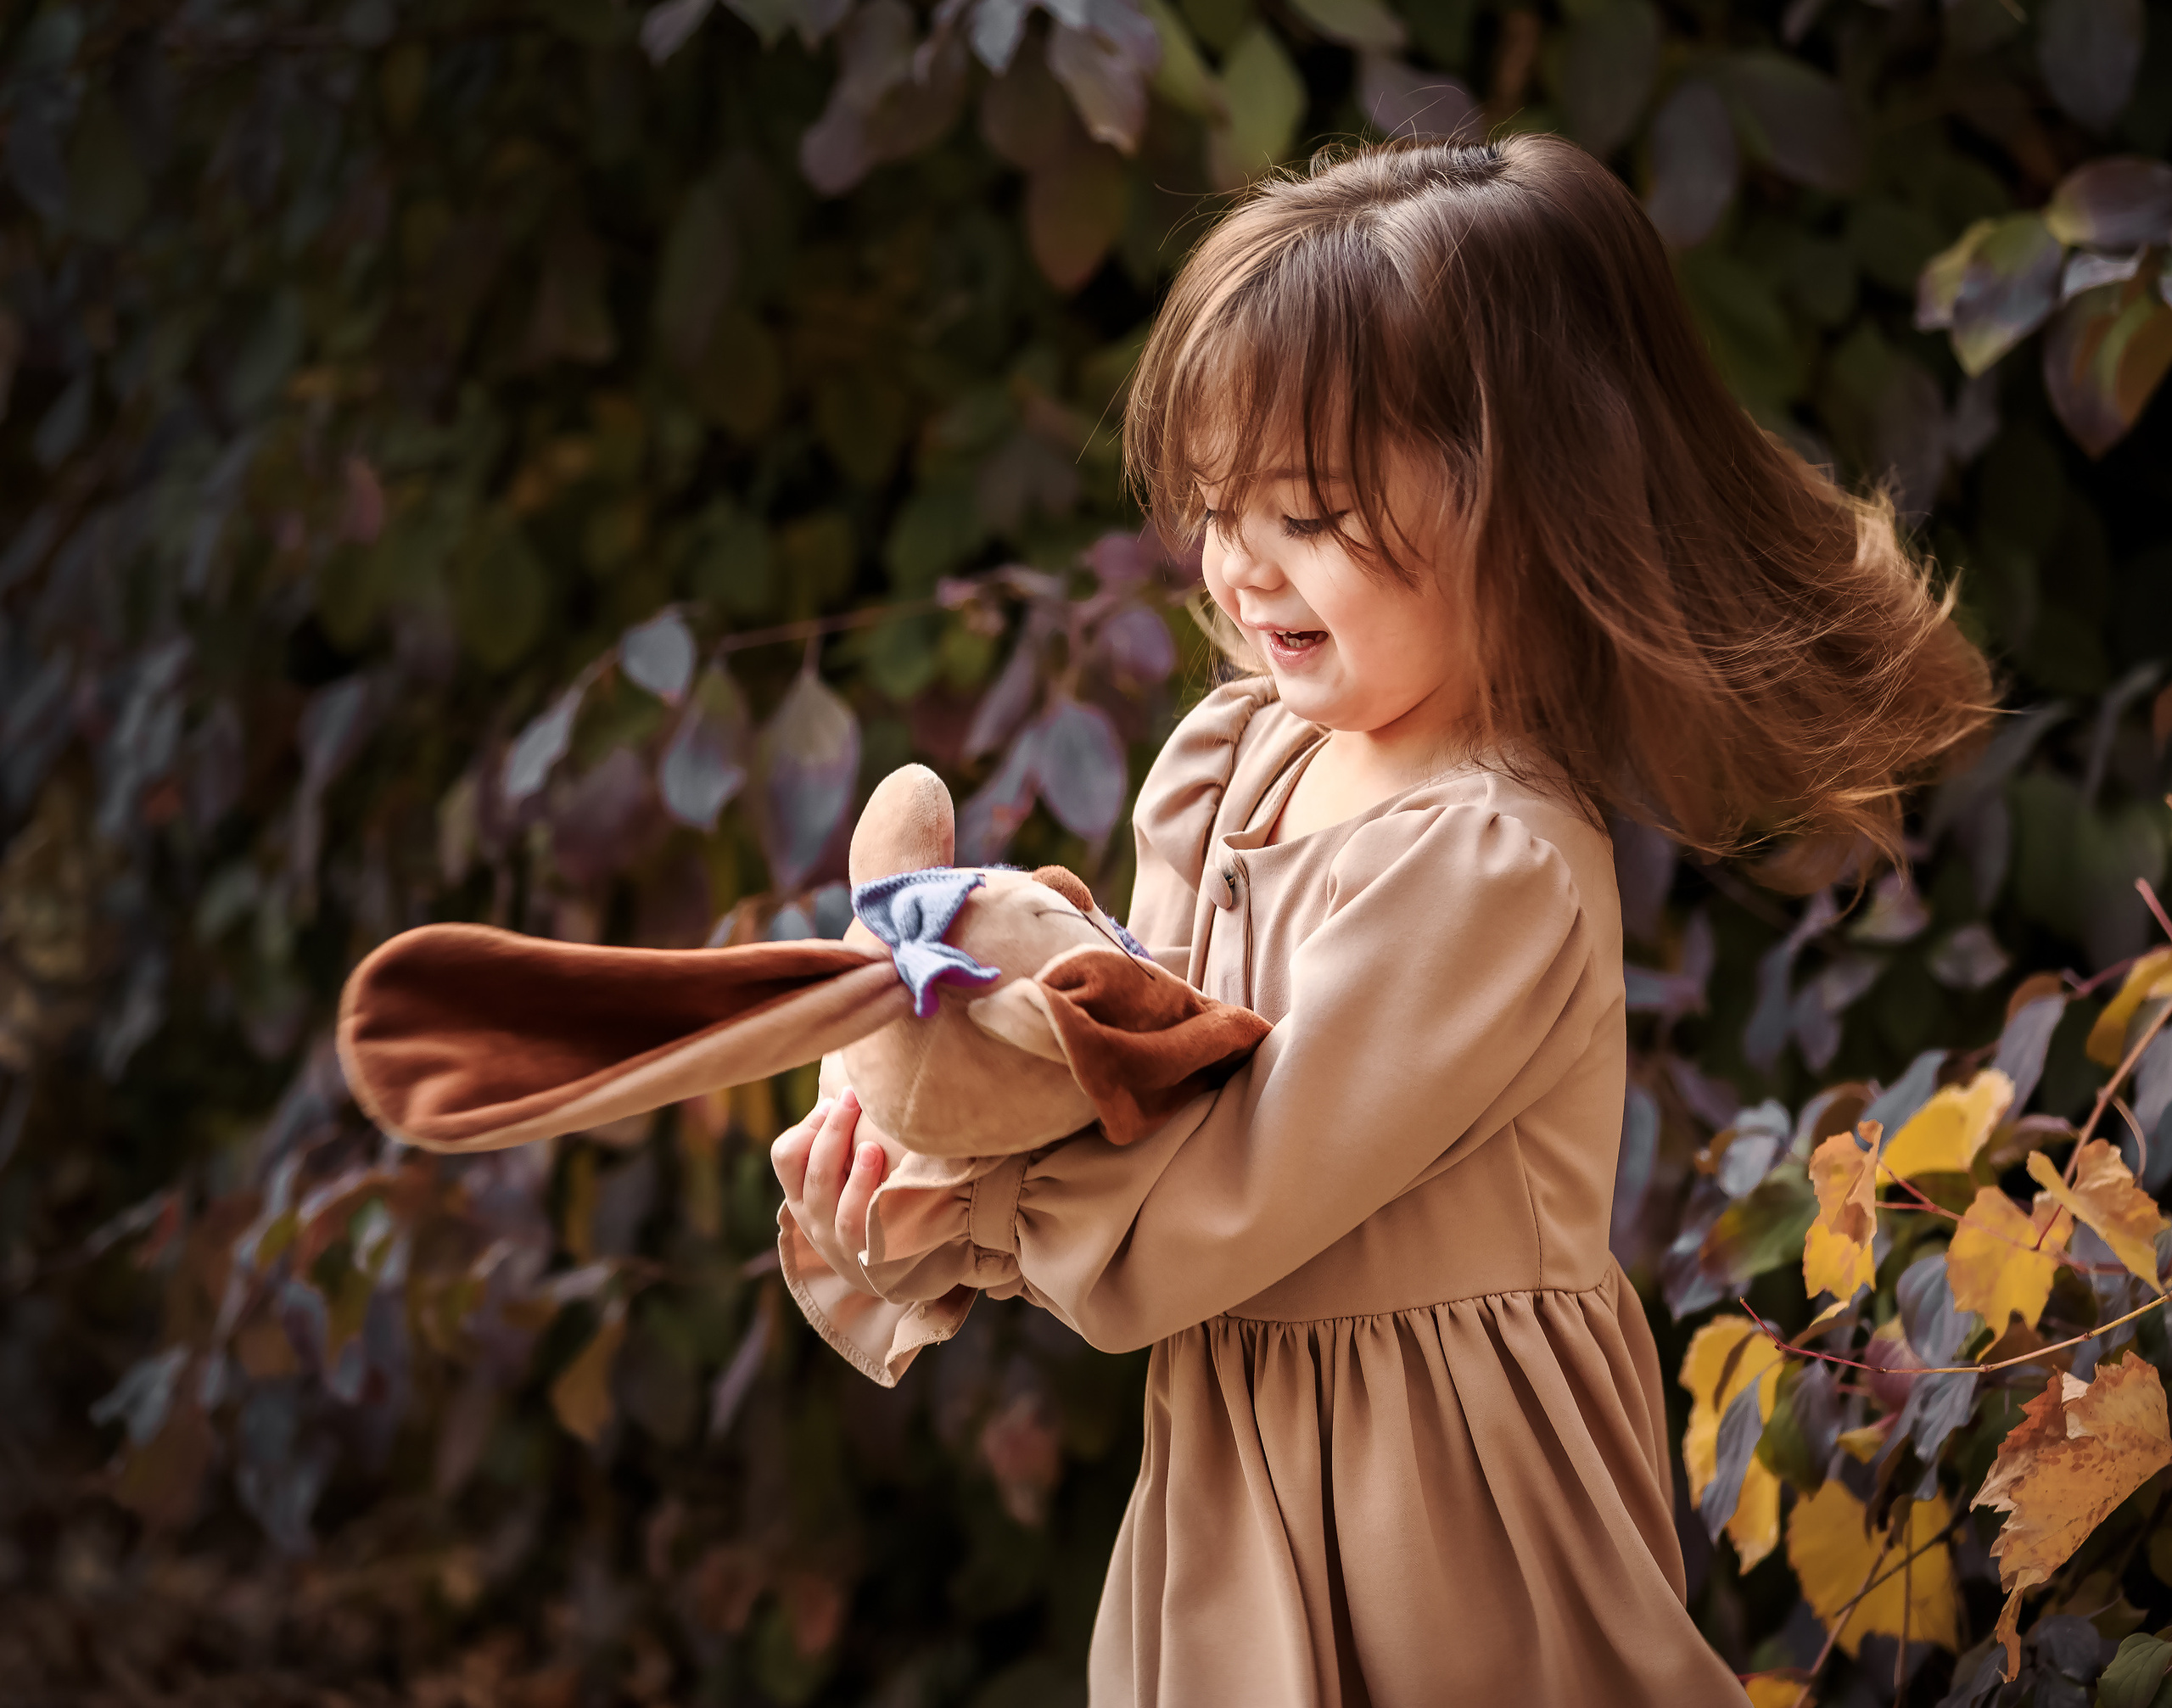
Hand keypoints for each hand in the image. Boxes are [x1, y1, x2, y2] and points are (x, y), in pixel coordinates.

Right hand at [771, 1088, 900, 1285]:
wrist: (887, 1276)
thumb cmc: (865, 1209)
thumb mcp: (842, 1180)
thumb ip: (839, 1142)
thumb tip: (849, 1086)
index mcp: (801, 1192)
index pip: (785, 1155)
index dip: (807, 1126)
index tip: (833, 1101)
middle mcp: (812, 1215)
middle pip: (811, 1169)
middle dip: (830, 1130)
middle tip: (853, 1097)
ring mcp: (834, 1237)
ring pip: (828, 1197)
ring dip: (845, 1164)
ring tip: (868, 1143)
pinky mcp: (860, 1254)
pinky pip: (855, 1223)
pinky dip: (864, 1192)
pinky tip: (879, 1167)